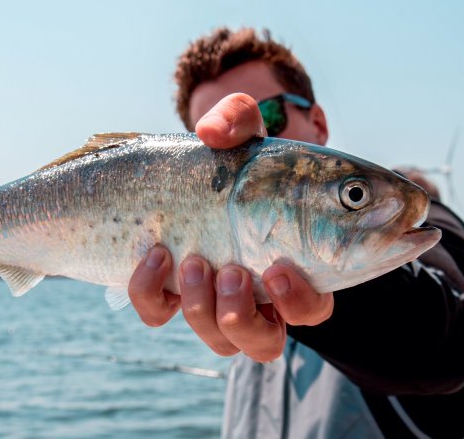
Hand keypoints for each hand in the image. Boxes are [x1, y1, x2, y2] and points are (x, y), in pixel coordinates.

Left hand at [128, 93, 334, 360]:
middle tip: (231, 270)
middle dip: (244, 315)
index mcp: (290, 266)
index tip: (278, 270)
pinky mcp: (166, 293)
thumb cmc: (232, 161)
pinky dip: (150, 291)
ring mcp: (207, 298)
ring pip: (217, 338)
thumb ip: (238, 120)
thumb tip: (211, 134)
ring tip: (194, 263)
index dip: (302, 301)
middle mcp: (253, 295)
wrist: (179, 175)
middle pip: (263, 342)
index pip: (313, 307)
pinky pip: (157, 313)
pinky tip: (153, 254)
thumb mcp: (242, 135)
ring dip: (204, 309)